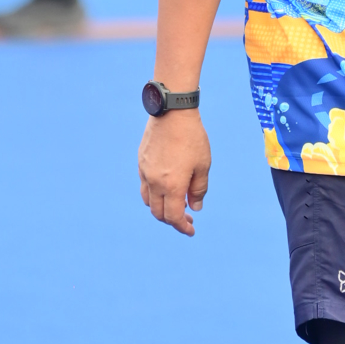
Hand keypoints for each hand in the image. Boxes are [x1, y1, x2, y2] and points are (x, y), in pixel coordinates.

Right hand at [139, 109, 210, 235]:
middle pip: (158, 213)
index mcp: (172, 186)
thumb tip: (195, 208)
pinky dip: (154, 193)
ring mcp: (145, 172)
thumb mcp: (203, 165)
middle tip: (187, 218)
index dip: (182, 227)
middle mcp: (155, 182)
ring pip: (148, 201)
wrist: (172, 113)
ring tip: (175, 203)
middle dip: (172, 220)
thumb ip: (198, 190)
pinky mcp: (141, 162)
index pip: (173, 217)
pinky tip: (166, 186)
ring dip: (160, 208)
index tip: (191, 230)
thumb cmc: (192, 138)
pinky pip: (144, 185)